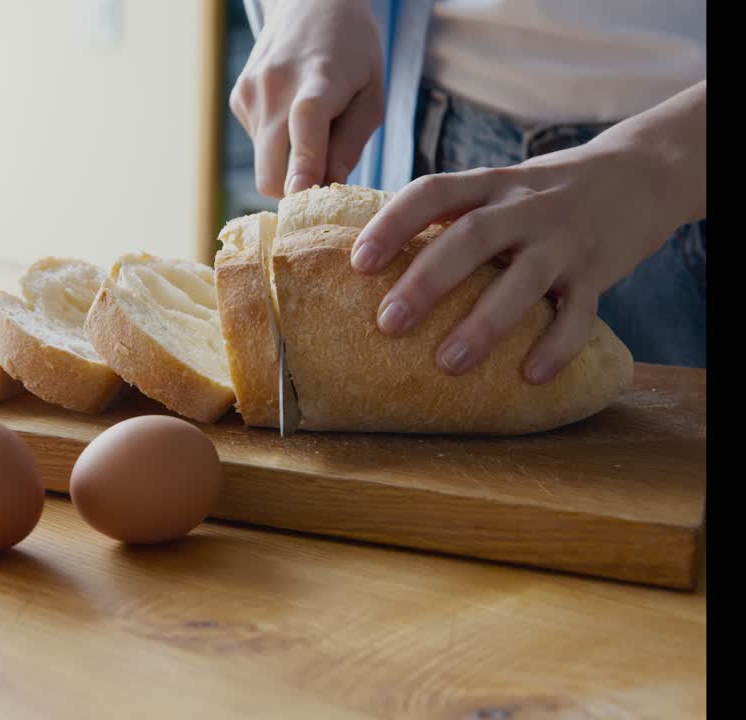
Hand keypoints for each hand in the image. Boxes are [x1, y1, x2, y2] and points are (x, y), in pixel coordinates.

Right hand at [230, 0, 384, 197]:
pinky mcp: (238, 99)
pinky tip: (291, 116)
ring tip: (312, 131)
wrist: (309, 4)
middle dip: (294, 191)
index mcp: (320, 78)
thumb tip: (327, 189)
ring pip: (264, 164)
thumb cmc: (352, 54)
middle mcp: (276, 85)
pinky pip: (257, 146)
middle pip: (271, 168)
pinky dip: (276, 145)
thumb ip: (351, 146)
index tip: (302, 194)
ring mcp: (250, 93)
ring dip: (287, 165)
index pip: (306, 123)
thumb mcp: (372, 96)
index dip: (304, 163)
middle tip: (323, 185)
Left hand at [349, 82, 705, 383]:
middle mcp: (524, 207)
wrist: (639, 174)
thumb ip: (445, 218)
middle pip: (471, 237)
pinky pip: (580, 312)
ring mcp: (563, 239)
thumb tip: (364, 263)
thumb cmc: (538, 197)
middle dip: (427, 281)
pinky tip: (530, 376)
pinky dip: (557, 345)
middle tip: (387, 324)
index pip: (433, 193)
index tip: (358, 263)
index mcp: (487, 185)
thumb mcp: (494, 190)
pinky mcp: (598, 271)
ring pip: (524, 279)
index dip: (392, 224)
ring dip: (483, 324)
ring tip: (447, 364)